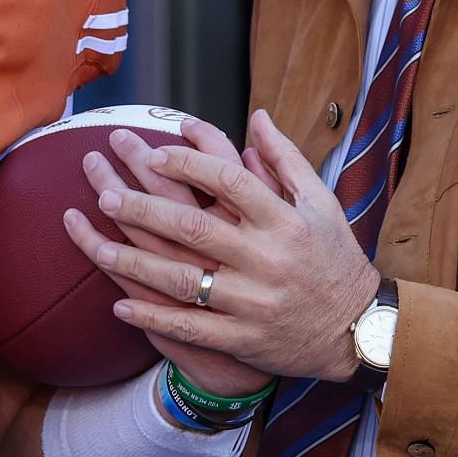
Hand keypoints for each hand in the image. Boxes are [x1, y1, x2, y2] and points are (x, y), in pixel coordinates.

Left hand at [85, 110, 379, 382]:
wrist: (360, 330)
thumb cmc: (336, 259)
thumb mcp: (321, 204)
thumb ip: (286, 159)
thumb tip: (256, 116)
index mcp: (285, 221)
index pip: (230, 181)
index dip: (190, 164)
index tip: (156, 153)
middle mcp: (267, 260)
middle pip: (194, 227)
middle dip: (145, 209)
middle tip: (107, 194)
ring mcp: (254, 303)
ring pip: (183, 279)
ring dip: (135, 262)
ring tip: (97, 246)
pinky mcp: (244, 340)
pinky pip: (190, 329)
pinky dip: (153, 318)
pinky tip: (120, 305)